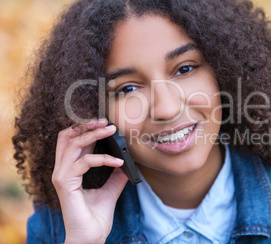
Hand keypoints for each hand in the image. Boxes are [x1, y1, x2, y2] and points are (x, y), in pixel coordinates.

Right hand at [52, 119, 128, 242]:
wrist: (91, 238)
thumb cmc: (96, 218)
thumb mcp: (111, 190)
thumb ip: (116, 174)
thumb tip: (127, 161)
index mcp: (71, 170)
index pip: (72, 140)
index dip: (86, 128)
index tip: (106, 124)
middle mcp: (62, 170)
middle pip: (67, 136)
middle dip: (86, 125)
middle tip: (106, 122)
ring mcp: (61, 176)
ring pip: (73, 143)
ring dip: (93, 134)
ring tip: (111, 130)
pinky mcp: (65, 183)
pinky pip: (85, 161)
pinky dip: (103, 158)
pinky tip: (118, 161)